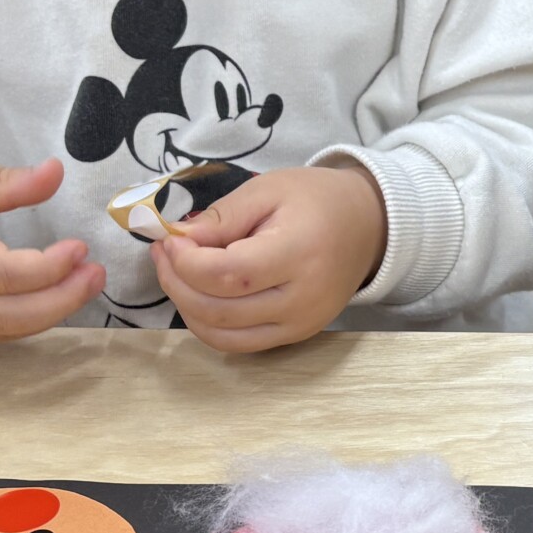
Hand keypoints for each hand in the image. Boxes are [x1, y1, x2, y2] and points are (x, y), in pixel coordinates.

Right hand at [0, 158, 102, 342]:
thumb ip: (3, 183)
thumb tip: (56, 172)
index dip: (48, 267)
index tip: (80, 247)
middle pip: (6, 316)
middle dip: (60, 300)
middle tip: (96, 274)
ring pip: (0, 333)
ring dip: (48, 313)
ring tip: (82, 284)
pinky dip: (21, 322)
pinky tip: (47, 298)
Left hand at [152, 164, 387, 353]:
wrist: (367, 226)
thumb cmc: (316, 200)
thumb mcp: (267, 190)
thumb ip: (221, 219)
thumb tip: (176, 241)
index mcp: (300, 253)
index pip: (228, 275)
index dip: (186, 263)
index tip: (169, 240)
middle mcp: (303, 299)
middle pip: (219, 310)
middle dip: (177, 283)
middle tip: (164, 252)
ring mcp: (300, 324)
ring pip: (222, 336)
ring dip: (186, 308)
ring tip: (176, 273)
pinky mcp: (296, 336)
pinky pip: (239, 343)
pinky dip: (208, 324)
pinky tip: (199, 295)